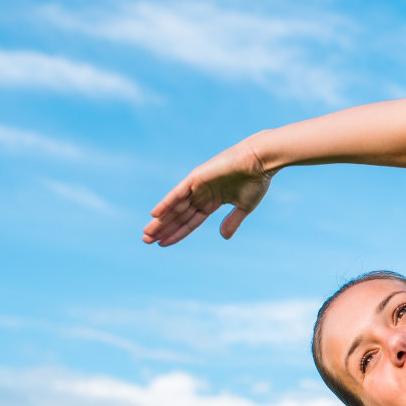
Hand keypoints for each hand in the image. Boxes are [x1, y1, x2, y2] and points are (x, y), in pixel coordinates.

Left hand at [143, 138, 273, 245]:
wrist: (259, 161)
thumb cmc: (256, 181)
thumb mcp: (244, 207)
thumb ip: (232, 221)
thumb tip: (223, 237)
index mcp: (212, 202)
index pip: (190, 222)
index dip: (176, 233)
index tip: (162, 244)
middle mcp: (202, 195)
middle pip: (178, 216)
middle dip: (163, 228)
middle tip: (146, 240)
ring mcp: (197, 186)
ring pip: (174, 207)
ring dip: (160, 220)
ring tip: (146, 233)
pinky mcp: (196, 178)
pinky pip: (177, 193)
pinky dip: (166, 203)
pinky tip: (154, 214)